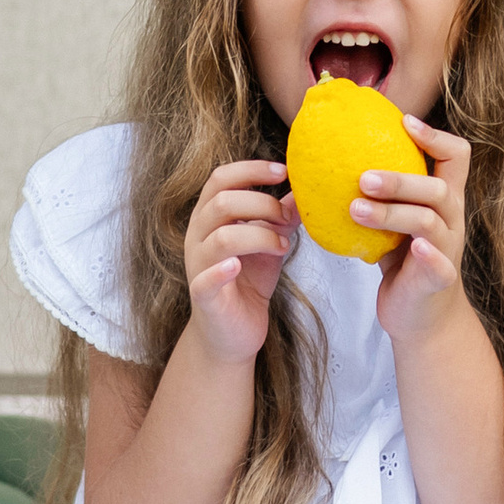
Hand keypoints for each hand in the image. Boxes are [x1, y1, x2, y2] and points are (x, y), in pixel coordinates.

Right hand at [184, 156, 296, 363]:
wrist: (233, 333)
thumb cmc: (248, 282)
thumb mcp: (270, 243)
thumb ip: (282, 218)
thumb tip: (305, 191)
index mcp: (210, 217)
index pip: (221, 179)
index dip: (251, 169)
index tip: (283, 171)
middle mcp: (198, 236)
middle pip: (222, 202)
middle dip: (262, 204)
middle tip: (287, 218)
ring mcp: (198, 266)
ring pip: (221, 237)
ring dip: (259, 235)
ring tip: (283, 245)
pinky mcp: (203, 296)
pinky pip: (206, 279)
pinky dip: (222, 269)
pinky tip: (239, 266)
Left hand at [357, 117, 472, 349]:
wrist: (422, 318)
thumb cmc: (402, 261)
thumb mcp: (392, 222)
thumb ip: (376, 195)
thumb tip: (325, 161)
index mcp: (444, 200)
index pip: (456, 156)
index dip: (435, 136)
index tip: (404, 122)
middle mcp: (452, 219)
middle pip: (438, 187)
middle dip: (400, 179)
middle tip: (362, 177)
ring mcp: (448, 250)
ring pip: (428, 221)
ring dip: (392, 213)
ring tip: (355, 209)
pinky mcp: (439, 280)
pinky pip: (438, 264)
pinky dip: (427, 254)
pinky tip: (411, 249)